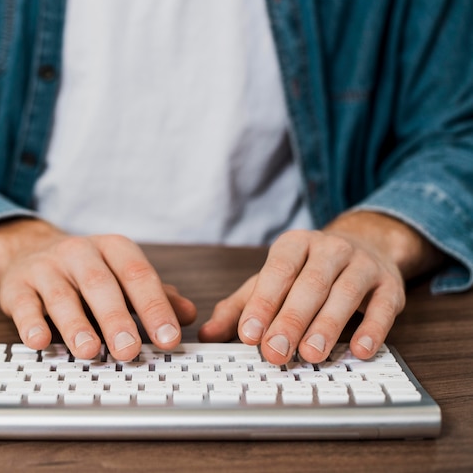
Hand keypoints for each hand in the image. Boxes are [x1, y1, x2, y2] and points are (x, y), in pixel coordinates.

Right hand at [0, 218, 196, 360]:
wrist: (30, 249)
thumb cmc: (87, 269)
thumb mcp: (123, 274)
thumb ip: (155, 294)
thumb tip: (188, 315)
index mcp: (113, 248)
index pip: (138, 275)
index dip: (155, 307)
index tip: (169, 339)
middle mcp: (80, 252)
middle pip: (100, 285)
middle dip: (116, 319)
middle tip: (129, 351)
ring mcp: (46, 268)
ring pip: (62, 296)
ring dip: (75, 325)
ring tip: (89, 351)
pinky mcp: (17, 285)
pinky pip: (23, 304)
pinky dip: (30, 323)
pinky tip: (39, 342)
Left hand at [199, 211, 444, 363]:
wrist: (366, 245)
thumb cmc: (308, 270)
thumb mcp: (272, 281)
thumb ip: (240, 306)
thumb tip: (207, 334)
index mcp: (295, 244)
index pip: (278, 270)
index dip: (263, 302)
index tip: (249, 333)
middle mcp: (330, 248)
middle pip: (310, 284)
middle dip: (291, 320)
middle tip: (275, 351)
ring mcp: (363, 264)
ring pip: (345, 294)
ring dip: (327, 326)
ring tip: (311, 354)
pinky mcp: (390, 284)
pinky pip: (383, 307)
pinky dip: (373, 329)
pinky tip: (360, 350)